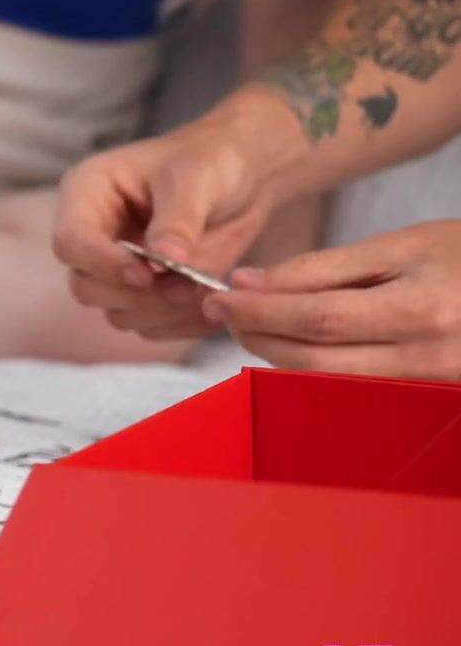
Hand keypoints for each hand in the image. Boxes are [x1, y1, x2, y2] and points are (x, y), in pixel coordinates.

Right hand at [53, 90, 303, 339]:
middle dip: (136, 294)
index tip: (147, 273)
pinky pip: (149, 326)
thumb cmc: (211, 160)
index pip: (71, 242)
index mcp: (87, 194)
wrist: (244, 175)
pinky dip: (180, 324)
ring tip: (204, 289)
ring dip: (161, 311)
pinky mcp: (142, 294)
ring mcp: (115, 270)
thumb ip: (179, 220)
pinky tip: (210, 304)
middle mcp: (93, 236)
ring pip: (117, 312)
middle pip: (86, 286)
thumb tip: (167, 259)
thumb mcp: (197, 179)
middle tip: (184, 287)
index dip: (103, 264)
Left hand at [205, 220, 460, 379]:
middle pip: (313, 360)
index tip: (220, 296)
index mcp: (422, 311)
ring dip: (275, 352)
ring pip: (325, 382)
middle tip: (223, 311)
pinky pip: (348, 388)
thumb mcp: (403, 246)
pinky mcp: (422, 400)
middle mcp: (426, 359)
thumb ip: (324, 268)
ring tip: (250, 320)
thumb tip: (250, 282)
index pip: (317, 318)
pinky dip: (310, 366)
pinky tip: (292, 340)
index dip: (260, 310)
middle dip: (257, 334)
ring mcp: (426, 387)